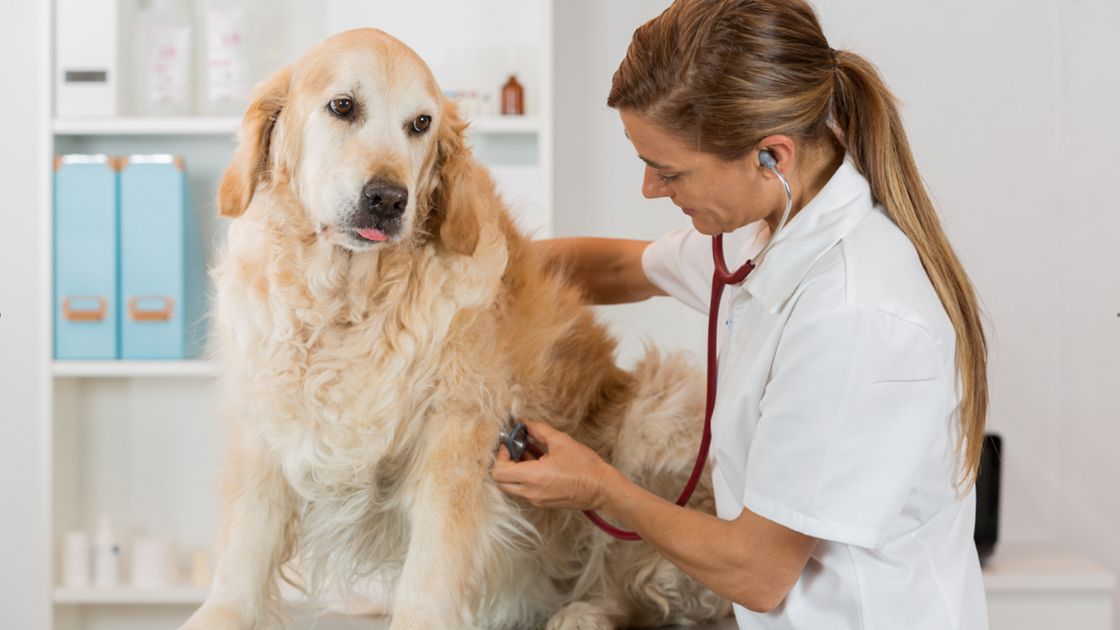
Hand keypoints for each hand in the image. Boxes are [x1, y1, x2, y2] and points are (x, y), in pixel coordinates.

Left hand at [491, 419, 614, 510]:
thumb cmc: (584, 466)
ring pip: (511, 488)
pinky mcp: (543, 503)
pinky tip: (538, 465)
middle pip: (500, 482)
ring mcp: (536, 500)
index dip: (500, 456)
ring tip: (528, 455)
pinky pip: (524, 491)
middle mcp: (530, 492)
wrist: (602, 488)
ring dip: (513, 472)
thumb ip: (538, 430)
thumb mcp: (561, 441)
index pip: (499, 471)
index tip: (509, 444)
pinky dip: (523, 479)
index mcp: (532, 477)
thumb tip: (524, 422)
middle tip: (514, 450)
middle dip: (503, 464)